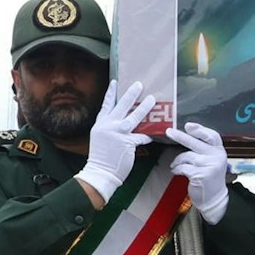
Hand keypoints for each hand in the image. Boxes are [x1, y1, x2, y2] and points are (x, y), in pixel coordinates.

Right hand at [77, 80, 156, 200]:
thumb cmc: (102, 157)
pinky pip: (141, 136)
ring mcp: (117, 133)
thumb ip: (110, 127)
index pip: (106, 105)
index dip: (111, 93)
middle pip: (121, 106)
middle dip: (130, 94)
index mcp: (101, 124)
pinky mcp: (127, 143)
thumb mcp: (101, 137)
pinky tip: (153, 134)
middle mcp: (108, 126)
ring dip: (144, 108)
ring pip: (133, 117)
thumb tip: (123, 120)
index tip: (116, 82)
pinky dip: (147, 135)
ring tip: (152, 99)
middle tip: (139, 84)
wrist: (100, 172)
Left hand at [166, 122, 230, 224]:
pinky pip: (183, 167)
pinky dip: (177, 169)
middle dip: (180, 136)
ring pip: (187, 156)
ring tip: (176, 165)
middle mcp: (216, 157)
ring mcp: (209, 166)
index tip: (188, 125)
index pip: (212, 136)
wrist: (214, 198)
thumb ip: (204, 148)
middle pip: (196, 143)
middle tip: (169, 131)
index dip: (200, 130)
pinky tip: (177, 172)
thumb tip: (187, 134)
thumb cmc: (209, 177)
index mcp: (219, 151)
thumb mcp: (212, 160)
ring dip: (178, 161)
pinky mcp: (201, 175)